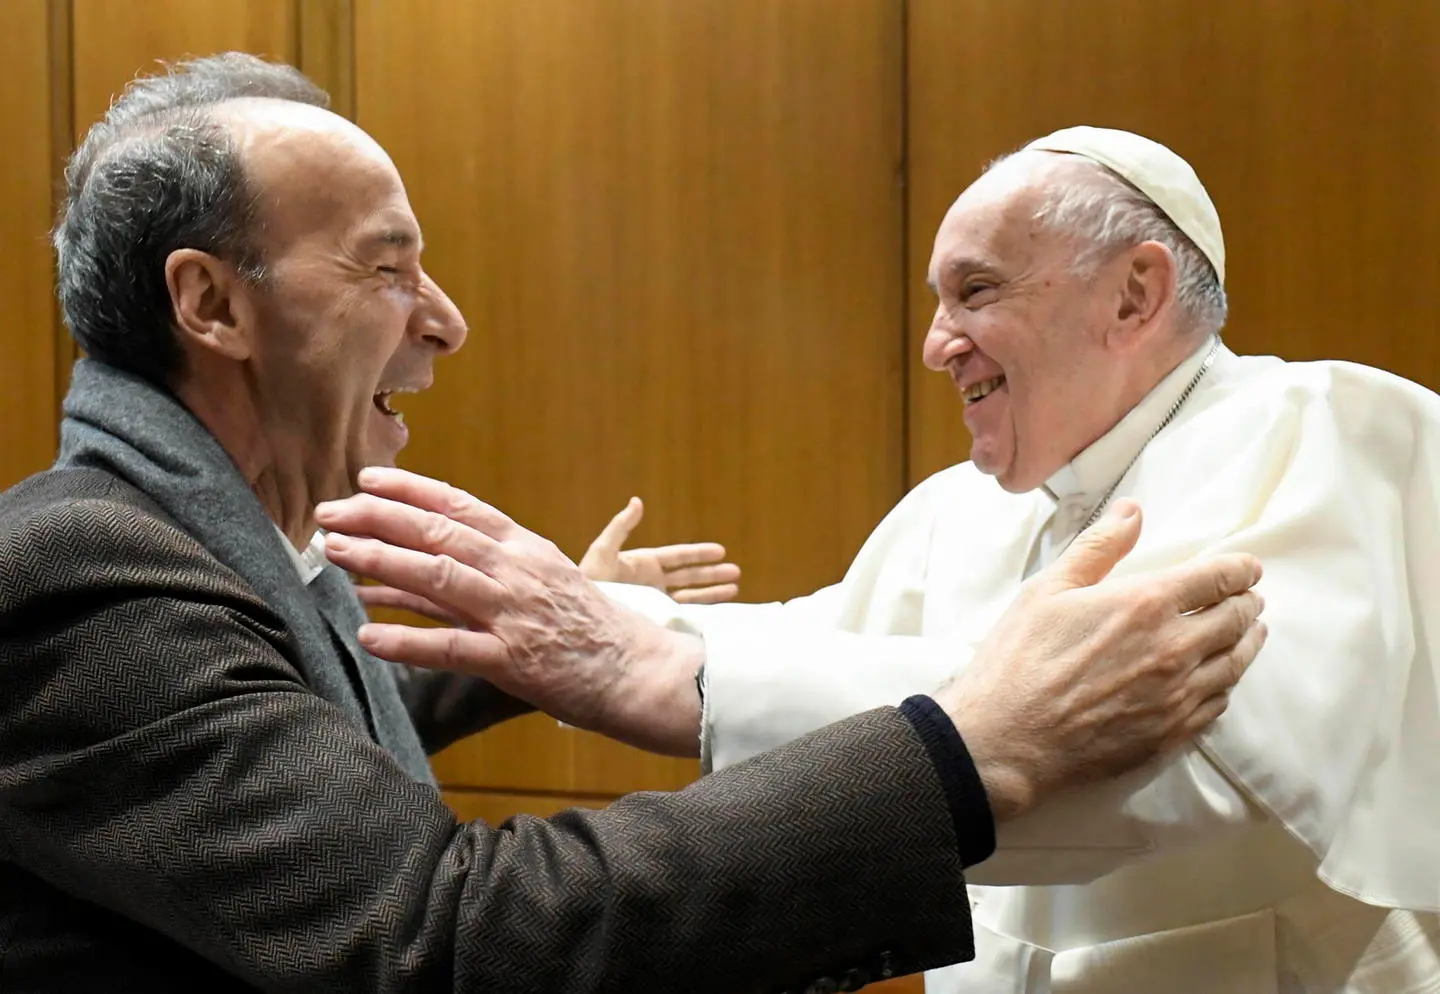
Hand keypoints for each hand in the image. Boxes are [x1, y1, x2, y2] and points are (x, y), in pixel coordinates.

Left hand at [316, 468, 706, 755]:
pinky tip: (368, 634)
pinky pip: (450, 647)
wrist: (634, 669)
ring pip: (438, 577)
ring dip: (381, 562)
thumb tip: (394, 571)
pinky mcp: (512, 660)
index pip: (459, 505)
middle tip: (329, 514)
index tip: (366, 481)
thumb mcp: (537, 581)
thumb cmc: (581, 624)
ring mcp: (513, 614)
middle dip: (377, 519)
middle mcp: (515, 571)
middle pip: (438, 533)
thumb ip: (470, 574)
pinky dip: (406, 640)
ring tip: (336, 553)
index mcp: (522, 547)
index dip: (409, 490)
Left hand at [579, 497, 740, 603]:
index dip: (699, 554)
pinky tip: (717, 614)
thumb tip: (637, 501)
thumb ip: (621, 527)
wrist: (580, 618)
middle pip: (689, 576)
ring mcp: (654, 603)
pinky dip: (700, 615)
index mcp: (644, 564)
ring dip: (712, 593)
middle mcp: (652, 583)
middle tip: (736, 571)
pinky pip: (682, 617)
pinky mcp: (653, 621)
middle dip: (712, 574)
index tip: (720, 551)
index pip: (678, 557)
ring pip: (690, 597)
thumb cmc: (589, 582)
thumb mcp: (603, 551)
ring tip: (735, 589)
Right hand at [936, 499, 1265, 821]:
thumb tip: (1131, 512)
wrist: (1007, 740)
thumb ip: (1097, 547)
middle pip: (1235, 620)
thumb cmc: (1019, 661)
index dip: (1239, 569)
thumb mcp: (1047, 590)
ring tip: (1251, 633)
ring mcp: (1177, 696)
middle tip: (1249, 599)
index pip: (1217, 578)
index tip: (1247, 568)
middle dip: (1247, 603)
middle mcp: (1174, 649)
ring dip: (1248, 643)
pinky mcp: (1171, 734)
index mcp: (1146, 604)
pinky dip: (1226, 684)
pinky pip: (1217, 704)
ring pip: (1234, 664)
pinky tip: (1220, 680)